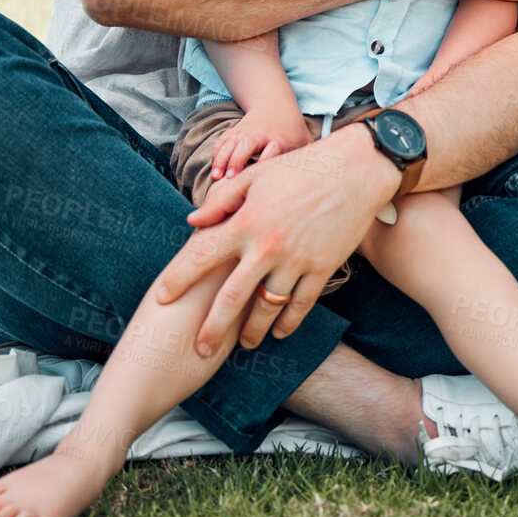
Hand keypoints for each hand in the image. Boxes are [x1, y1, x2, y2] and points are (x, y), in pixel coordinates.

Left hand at [155, 127, 400, 351]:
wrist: (356, 169)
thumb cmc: (303, 167)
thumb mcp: (256, 175)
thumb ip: (222, 200)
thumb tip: (192, 222)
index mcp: (246, 222)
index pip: (200, 257)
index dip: (177, 279)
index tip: (161, 298)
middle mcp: (267, 247)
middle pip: (231, 300)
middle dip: (212, 329)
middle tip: (200, 349)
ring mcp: (297, 261)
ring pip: (267, 309)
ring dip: (252, 331)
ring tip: (243, 344)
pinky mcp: (322, 268)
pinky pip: (301, 305)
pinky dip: (288, 323)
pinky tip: (279, 333)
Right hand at [210, 109, 309, 181]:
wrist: (275, 105)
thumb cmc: (292, 131)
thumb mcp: (304, 140)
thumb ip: (311, 157)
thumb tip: (323, 177)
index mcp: (280, 139)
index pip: (273, 148)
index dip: (266, 158)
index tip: (261, 172)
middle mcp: (260, 135)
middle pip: (247, 144)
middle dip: (237, 160)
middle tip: (231, 178)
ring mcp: (245, 132)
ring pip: (230, 143)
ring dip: (222, 160)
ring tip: (217, 178)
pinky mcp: (234, 132)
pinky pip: (222, 142)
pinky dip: (216, 155)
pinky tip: (215, 169)